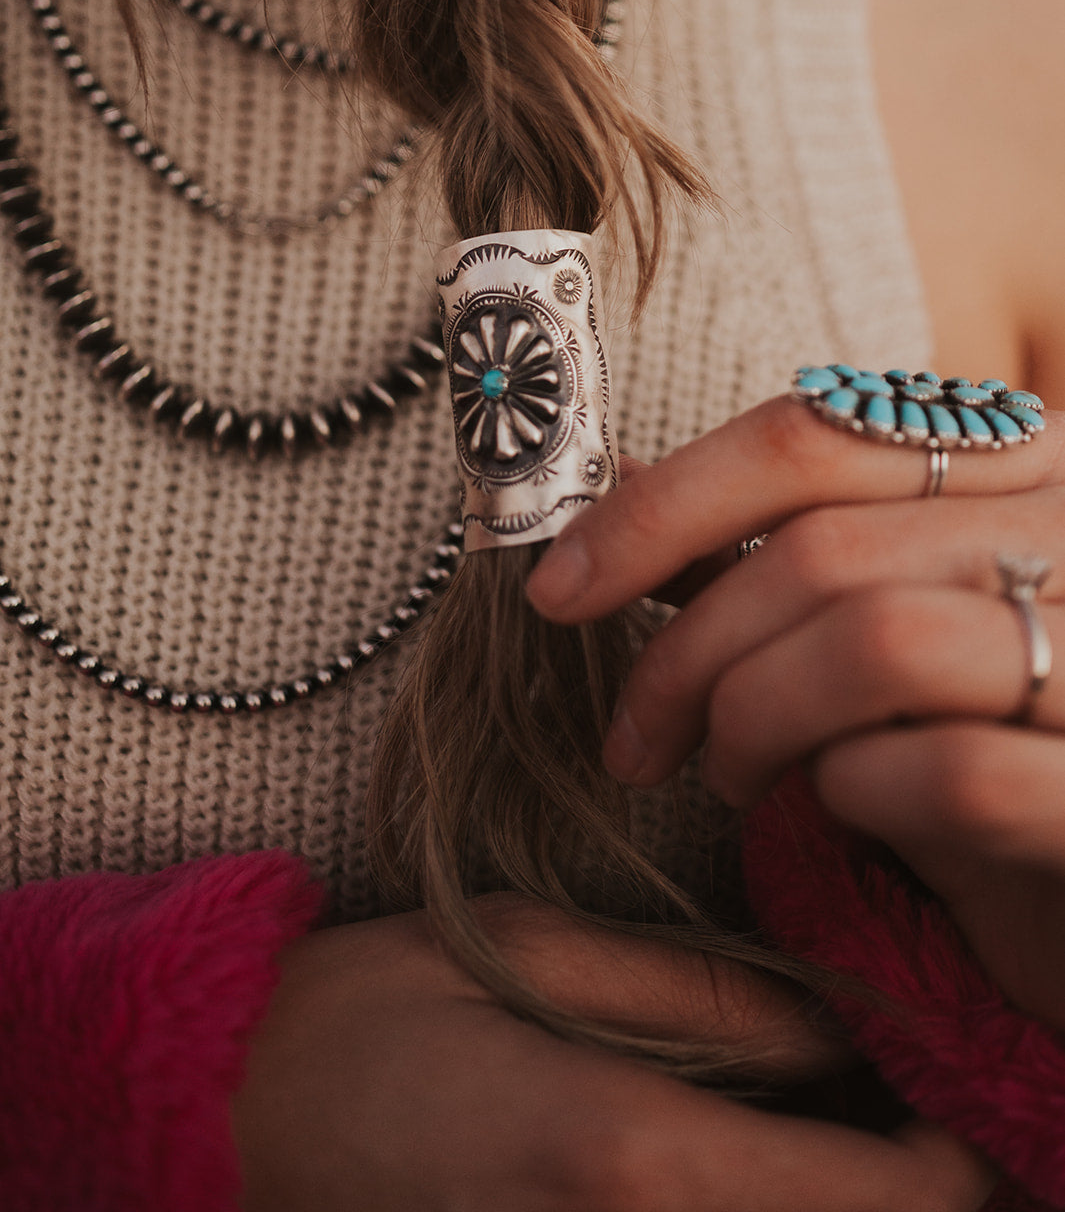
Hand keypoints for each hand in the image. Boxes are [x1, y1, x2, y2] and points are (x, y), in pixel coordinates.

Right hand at [232, 897, 991, 1210]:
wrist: (227, 1115)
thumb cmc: (368, 1011)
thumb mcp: (530, 950)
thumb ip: (694, 994)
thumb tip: (830, 1034)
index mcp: (629, 1154)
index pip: (865, 1203)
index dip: (949, 1164)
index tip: (956, 1101)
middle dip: (896, 1193)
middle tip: (898, 1109)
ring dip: (823, 1208)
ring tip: (821, 1127)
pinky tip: (735, 1158)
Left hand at [527, 395, 1064, 1028]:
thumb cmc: (998, 724)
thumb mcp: (897, 616)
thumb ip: (789, 546)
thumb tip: (635, 480)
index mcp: (1021, 460)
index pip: (811, 434)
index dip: (661, 509)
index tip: (559, 589)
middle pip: (822, 547)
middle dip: (687, 651)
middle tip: (635, 738)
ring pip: (878, 642)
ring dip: (756, 720)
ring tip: (729, 776)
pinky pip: (952, 772)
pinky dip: (856, 794)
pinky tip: (844, 810)